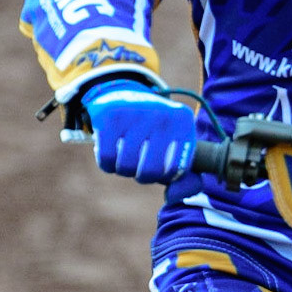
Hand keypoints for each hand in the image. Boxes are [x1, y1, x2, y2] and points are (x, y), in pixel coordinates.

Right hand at [81, 79, 197, 182]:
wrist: (121, 94)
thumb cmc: (152, 130)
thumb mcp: (175, 145)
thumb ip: (185, 177)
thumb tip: (172, 197)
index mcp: (183, 120)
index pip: (176, 169)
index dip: (164, 176)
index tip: (159, 166)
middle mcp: (162, 113)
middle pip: (150, 172)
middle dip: (143, 176)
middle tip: (140, 164)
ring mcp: (136, 112)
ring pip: (126, 167)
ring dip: (124, 169)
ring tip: (126, 155)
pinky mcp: (110, 116)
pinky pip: (106, 159)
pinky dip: (107, 163)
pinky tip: (111, 150)